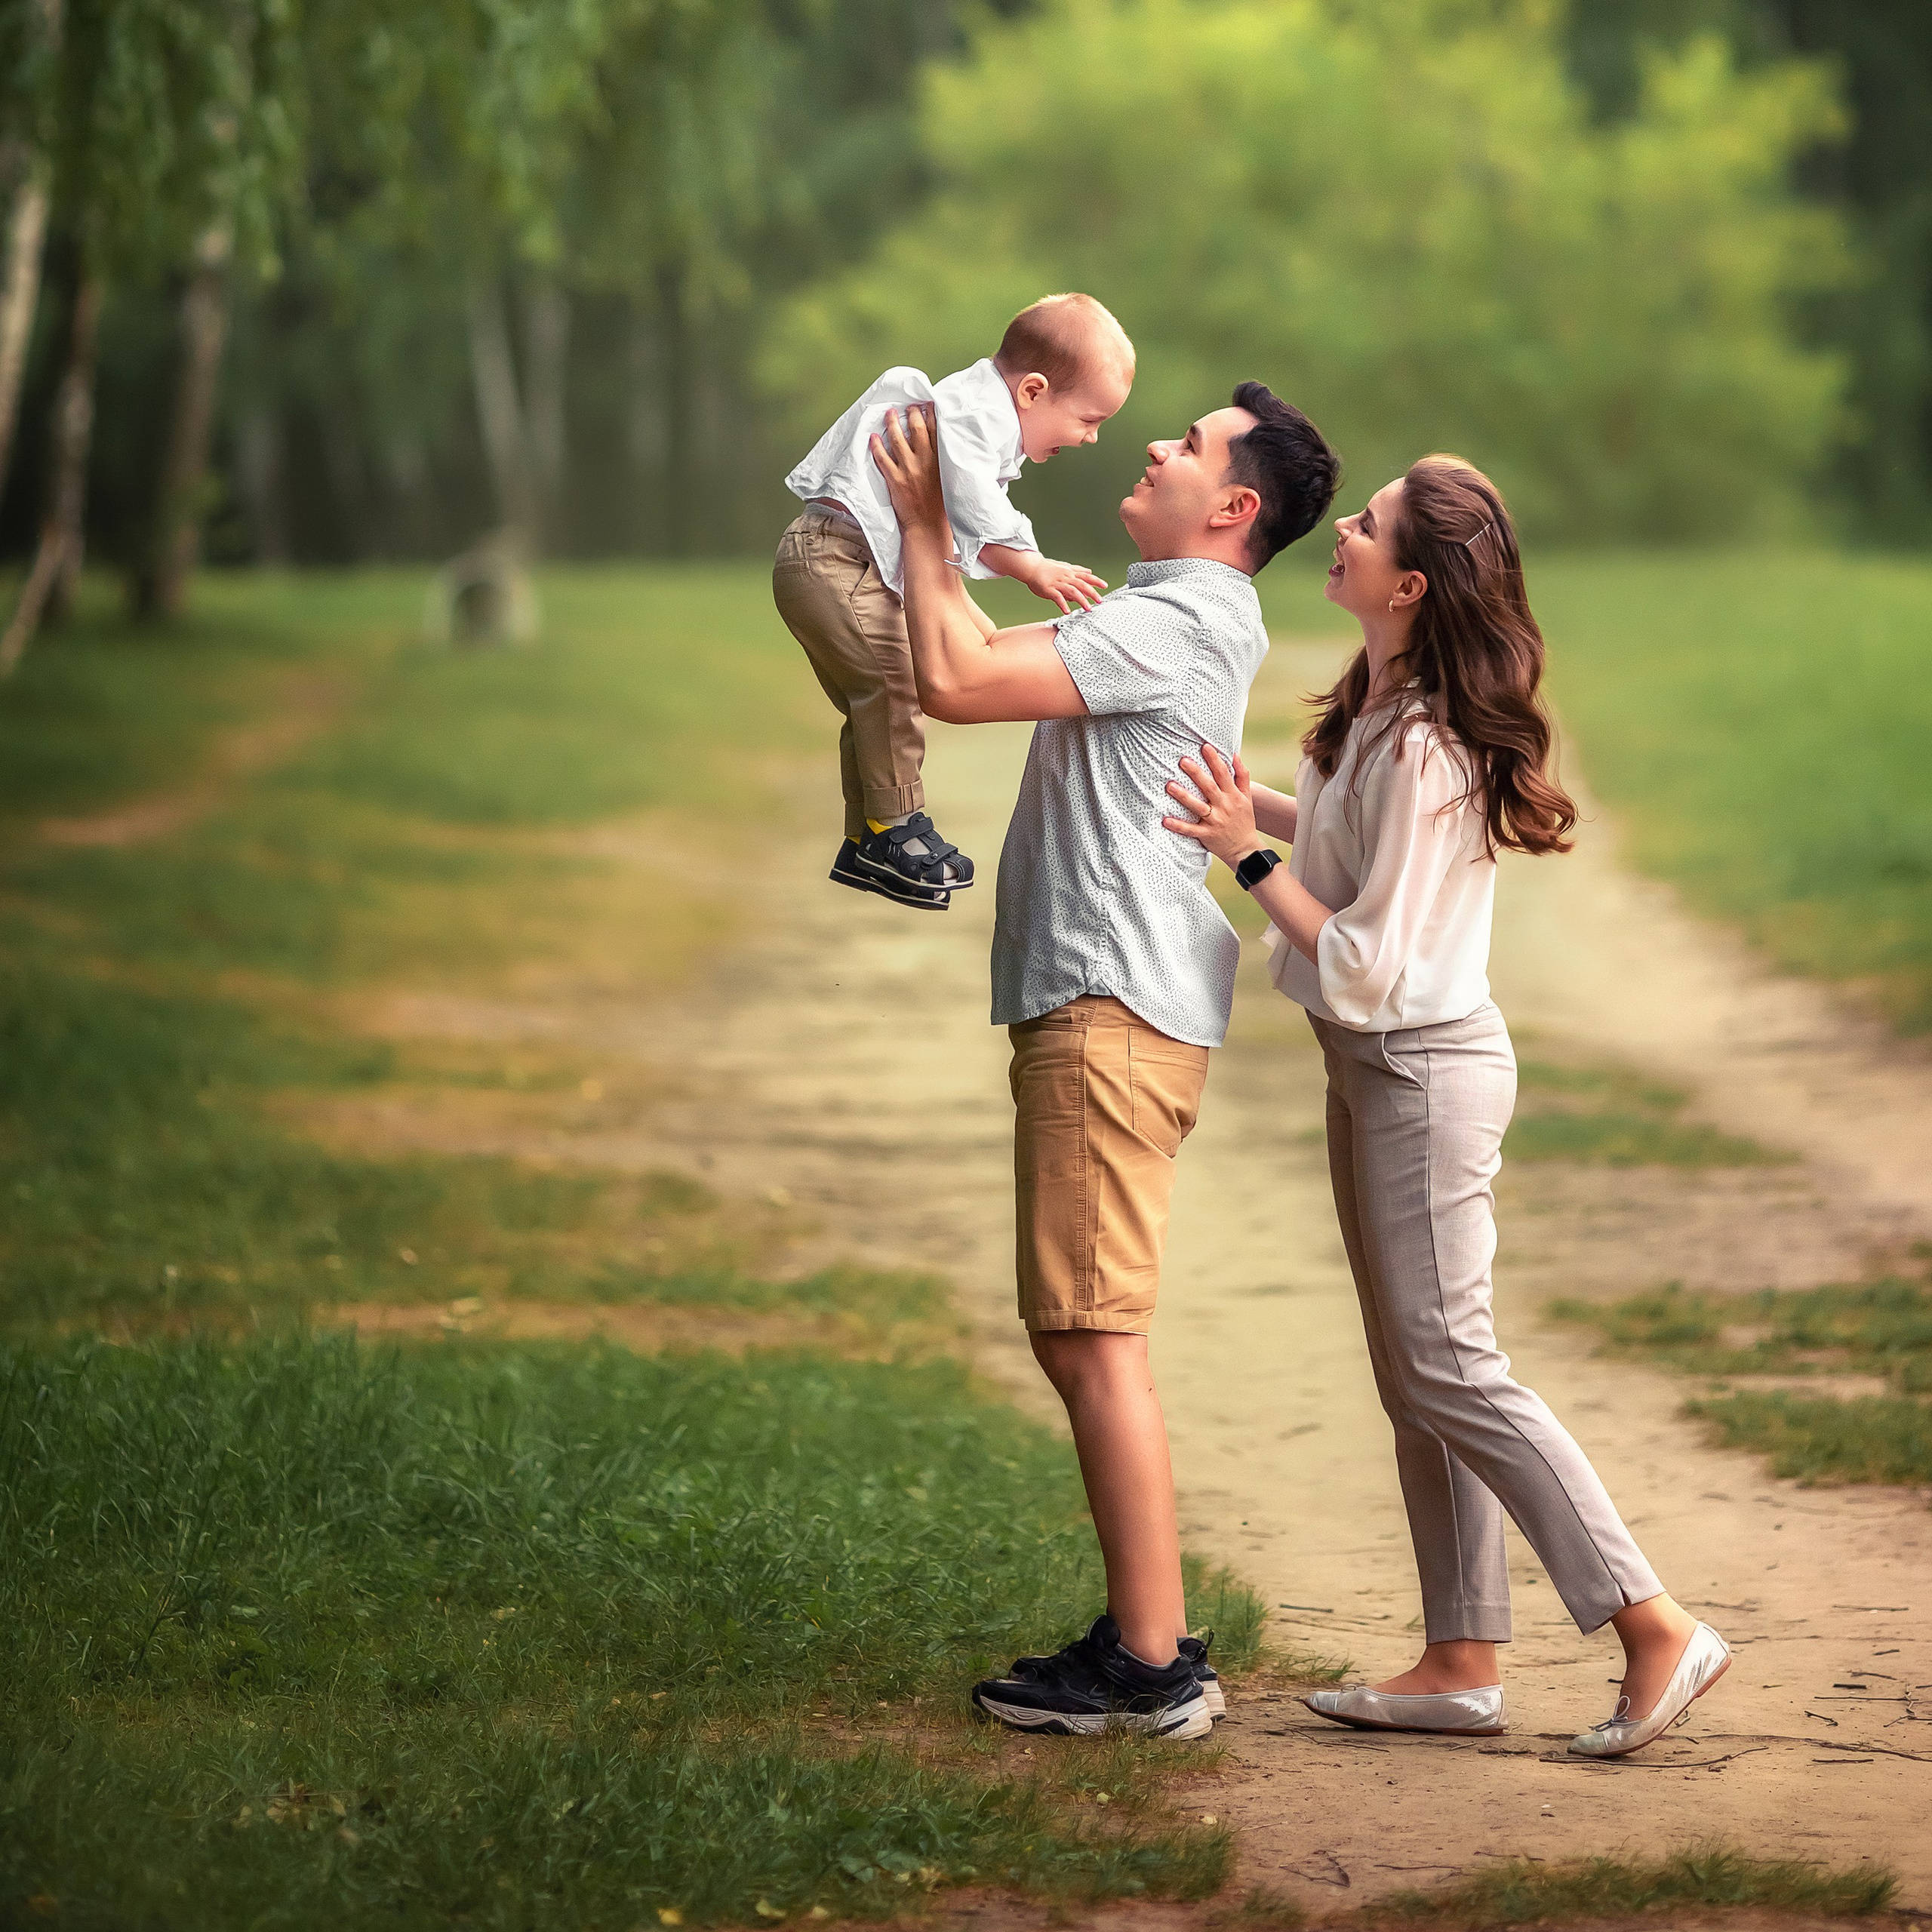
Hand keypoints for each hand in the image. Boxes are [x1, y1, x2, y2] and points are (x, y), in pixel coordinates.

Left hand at [870, 403, 947, 536]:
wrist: (928, 527)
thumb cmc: (941, 506)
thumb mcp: (948, 479)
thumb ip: (943, 461)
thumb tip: (939, 445)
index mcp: (941, 460)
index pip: (936, 429)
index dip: (930, 413)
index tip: (927, 404)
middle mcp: (925, 461)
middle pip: (916, 428)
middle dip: (911, 413)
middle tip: (908, 407)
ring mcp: (909, 469)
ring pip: (897, 439)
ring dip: (892, 423)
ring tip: (889, 414)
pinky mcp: (895, 480)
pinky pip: (882, 458)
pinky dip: (876, 446)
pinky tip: (873, 437)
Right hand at [1018, 554, 1107, 614]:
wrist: (1032, 567)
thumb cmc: (1048, 568)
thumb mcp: (1065, 567)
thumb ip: (1078, 570)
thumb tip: (1090, 572)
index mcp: (1070, 573)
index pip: (1086, 576)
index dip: (1096, 581)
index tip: (1105, 586)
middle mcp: (1066, 577)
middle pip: (1082, 584)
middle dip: (1092, 593)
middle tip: (1100, 601)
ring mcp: (1057, 583)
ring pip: (1072, 591)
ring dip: (1081, 600)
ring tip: (1087, 608)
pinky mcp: (1049, 589)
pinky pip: (1057, 597)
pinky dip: (1063, 604)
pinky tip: (1067, 612)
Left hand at [1162, 743, 1263, 867]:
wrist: (1245, 849)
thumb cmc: (1244, 820)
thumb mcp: (1247, 797)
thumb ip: (1242, 776)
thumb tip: (1235, 755)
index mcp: (1233, 796)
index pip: (1224, 774)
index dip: (1215, 760)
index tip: (1205, 746)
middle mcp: (1224, 806)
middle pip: (1209, 787)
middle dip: (1196, 773)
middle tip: (1183, 760)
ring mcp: (1215, 821)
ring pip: (1197, 806)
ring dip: (1183, 796)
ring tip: (1169, 785)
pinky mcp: (1206, 835)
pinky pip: (1190, 830)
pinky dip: (1178, 826)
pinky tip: (1165, 820)